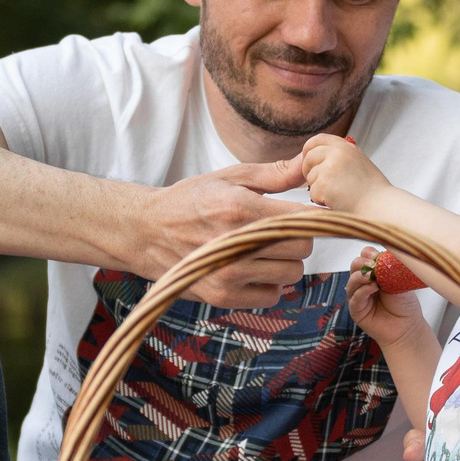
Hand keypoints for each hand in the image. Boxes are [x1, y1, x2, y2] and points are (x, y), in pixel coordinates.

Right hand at [135, 160, 313, 307]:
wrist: (146, 231)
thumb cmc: (191, 199)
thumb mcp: (230, 177)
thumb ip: (275, 174)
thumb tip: (310, 164)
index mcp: (241, 208)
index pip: (304, 219)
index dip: (312, 215)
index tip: (309, 213)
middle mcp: (236, 244)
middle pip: (302, 248)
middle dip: (297, 237)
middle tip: (280, 229)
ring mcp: (229, 274)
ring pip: (292, 273)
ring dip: (284, 261)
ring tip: (263, 248)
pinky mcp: (223, 296)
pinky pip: (272, 295)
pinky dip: (269, 283)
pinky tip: (253, 267)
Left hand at [301, 133, 388, 212]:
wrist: (380, 206)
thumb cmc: (372, 190)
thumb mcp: (358, 162)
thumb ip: (339, 155)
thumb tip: (314, 155)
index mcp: (346, 146)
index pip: (318, 140)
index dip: (309, 150)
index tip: (309, 160)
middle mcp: (337, 153)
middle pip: (308, 158)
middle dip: (310, 172)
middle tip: (323, 184)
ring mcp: (329, 168)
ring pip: (310, 177)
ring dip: (319, 189)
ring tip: (340, 194)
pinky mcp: (324, 184)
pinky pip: (313, 193)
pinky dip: (322, 201)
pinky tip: (339, 201)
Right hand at [345, 246, 426, 346]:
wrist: (408, 326)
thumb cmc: (405, 304)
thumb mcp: (400, 281)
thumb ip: (391, 268)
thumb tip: (386, 252)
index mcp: (374, 272)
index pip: (364, 256)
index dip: (368, 254)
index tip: (377, 255)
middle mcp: (364, 282)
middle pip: (354, 266)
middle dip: (361, 263)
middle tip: (372, 264)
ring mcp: (359, 296)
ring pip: (351, 281)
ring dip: (360, 277)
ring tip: (371, 277)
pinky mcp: (357, 310)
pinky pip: (355, 298)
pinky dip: (362, 291)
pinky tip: (372, 288)